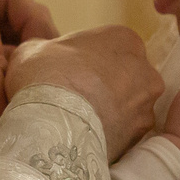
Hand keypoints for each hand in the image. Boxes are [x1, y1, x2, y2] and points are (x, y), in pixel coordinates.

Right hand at [7, 26, 162, 160]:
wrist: (54, 128)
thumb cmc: (45, 78)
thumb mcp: (33, 50)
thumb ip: (46, 48)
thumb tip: (42, 57)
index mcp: (124, 40)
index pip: (111, 48)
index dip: (88, 62)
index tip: (71, 74)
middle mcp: (146, 71)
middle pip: (126, 77)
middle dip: (106, 87)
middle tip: (77, 99)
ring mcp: (146, 106)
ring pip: (129, 108)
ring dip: (110, 113)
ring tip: (80, 124)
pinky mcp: (141, 138)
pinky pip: (125, 135)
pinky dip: (110, 136)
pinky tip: (87, 139)